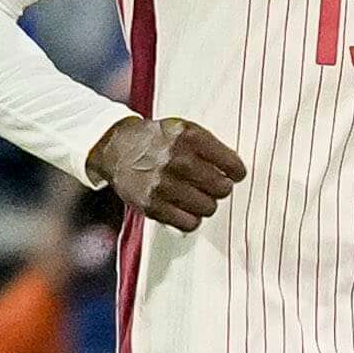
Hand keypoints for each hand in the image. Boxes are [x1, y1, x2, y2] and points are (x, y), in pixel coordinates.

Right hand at [88, 115, 243, 232]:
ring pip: (208, 208)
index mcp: (189, 137)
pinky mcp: (152, 205)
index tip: (233, 175)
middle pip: (221, 188)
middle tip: (213, 185)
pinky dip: (191, 218)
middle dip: (220, 188)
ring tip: (196, 196)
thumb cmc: (157, 140)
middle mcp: (176, 159)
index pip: (231, 164)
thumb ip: (210, 147)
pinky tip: (185, 208)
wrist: (118, 148)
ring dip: (205, 204)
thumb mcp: (184, 129)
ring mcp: (163, 184)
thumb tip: (235, 172)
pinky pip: (189, 223)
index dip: (236, 172)